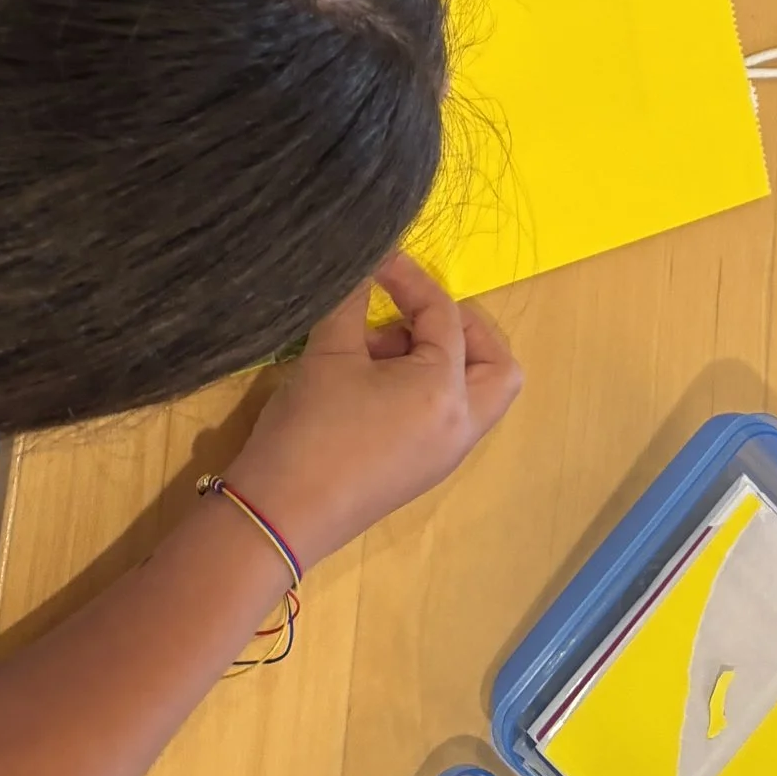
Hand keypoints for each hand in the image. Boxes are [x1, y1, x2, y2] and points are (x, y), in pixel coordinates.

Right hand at [224, 253, 521, 571]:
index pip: (444, 316)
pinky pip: (446, 416)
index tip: (376, 259)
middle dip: (464, 328)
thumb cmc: (311, 430)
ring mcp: (443, 455)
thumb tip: (364, 261)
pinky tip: (370, 380)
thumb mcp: (330, 353)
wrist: (279, 516)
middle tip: (415, 312)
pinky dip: (427, 388)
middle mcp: (459, 426)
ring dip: (442, 359)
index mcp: (445, 392)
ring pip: (474, 394)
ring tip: (375, 348)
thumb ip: (353, 300)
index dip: (409, 279)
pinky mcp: (421, 471)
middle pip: (496, 365)